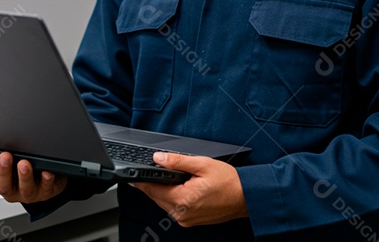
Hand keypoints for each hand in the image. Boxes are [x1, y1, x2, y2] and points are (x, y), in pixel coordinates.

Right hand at [0, 150, 67, 202]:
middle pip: (3, 186)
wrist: (44, 183)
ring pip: (25, 188)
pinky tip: (46, 171)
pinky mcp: (46, 191)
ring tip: (24, 163)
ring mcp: (29, 193)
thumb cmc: (18, 173)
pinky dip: (47, 180)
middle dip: (3, 171)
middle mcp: (12, 190)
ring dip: (24, 176)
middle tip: (5, 156)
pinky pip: (47, 187)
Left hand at [131, 152, 248, 226]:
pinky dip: (172, 198)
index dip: (140, 181)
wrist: (247, 198)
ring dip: (162, 192)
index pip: (152, 190)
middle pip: (156, 198)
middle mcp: (182, 214)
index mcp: (183, 199)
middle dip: (151, 185)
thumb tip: (158, 158)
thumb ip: (177, 161)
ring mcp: (186, 219)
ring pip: (164, 204)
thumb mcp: (202, 164)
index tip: (131, 176)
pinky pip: (174, 209)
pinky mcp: (191, 221)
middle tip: (149, 172)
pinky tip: (177, 189)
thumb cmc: (229, 182)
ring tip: (167, 178)